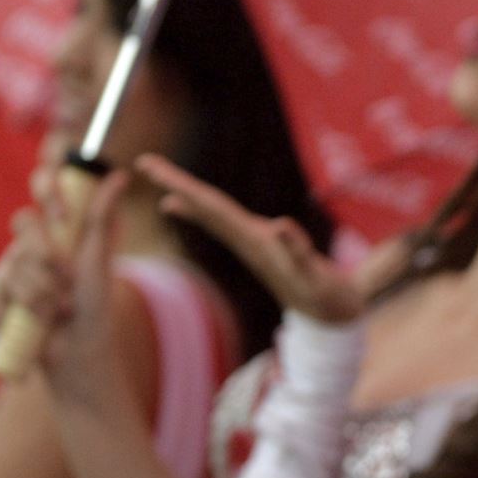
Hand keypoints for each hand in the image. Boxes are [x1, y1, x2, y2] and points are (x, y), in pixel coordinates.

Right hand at [0, 169, 123, 408]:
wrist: (75, 351)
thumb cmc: (94, 305)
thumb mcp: (99, 258)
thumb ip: (101, 216)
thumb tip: (121, 174)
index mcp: (63, 227)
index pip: (44, 187)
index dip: (46, 189)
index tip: (60, 210)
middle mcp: (38, 241)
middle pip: (23, 222)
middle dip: (45, 253)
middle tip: (66, 275)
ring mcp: (18, 265)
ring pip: (16, 255)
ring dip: (43, 286)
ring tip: (62, 305)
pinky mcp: (3, 289)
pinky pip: (5, 282)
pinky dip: (29, 301)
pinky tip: (44, 316)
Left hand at [137, 154, 398, 323]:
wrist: (332, 316)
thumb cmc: (325, 296)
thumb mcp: (314, 275)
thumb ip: (298, 251)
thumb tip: (281, 225)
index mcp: (253, 241)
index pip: (213, 207)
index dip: (184, 185)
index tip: (152, 167)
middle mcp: (249, 241)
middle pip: (209, 207)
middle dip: (177, 183)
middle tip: (144, 161)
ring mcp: (256, 245)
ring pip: (217, 216)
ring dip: (190, 197)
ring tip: (163, 184)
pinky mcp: (265, 248)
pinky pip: (228, 224)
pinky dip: (205, 212)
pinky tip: (190, 208)